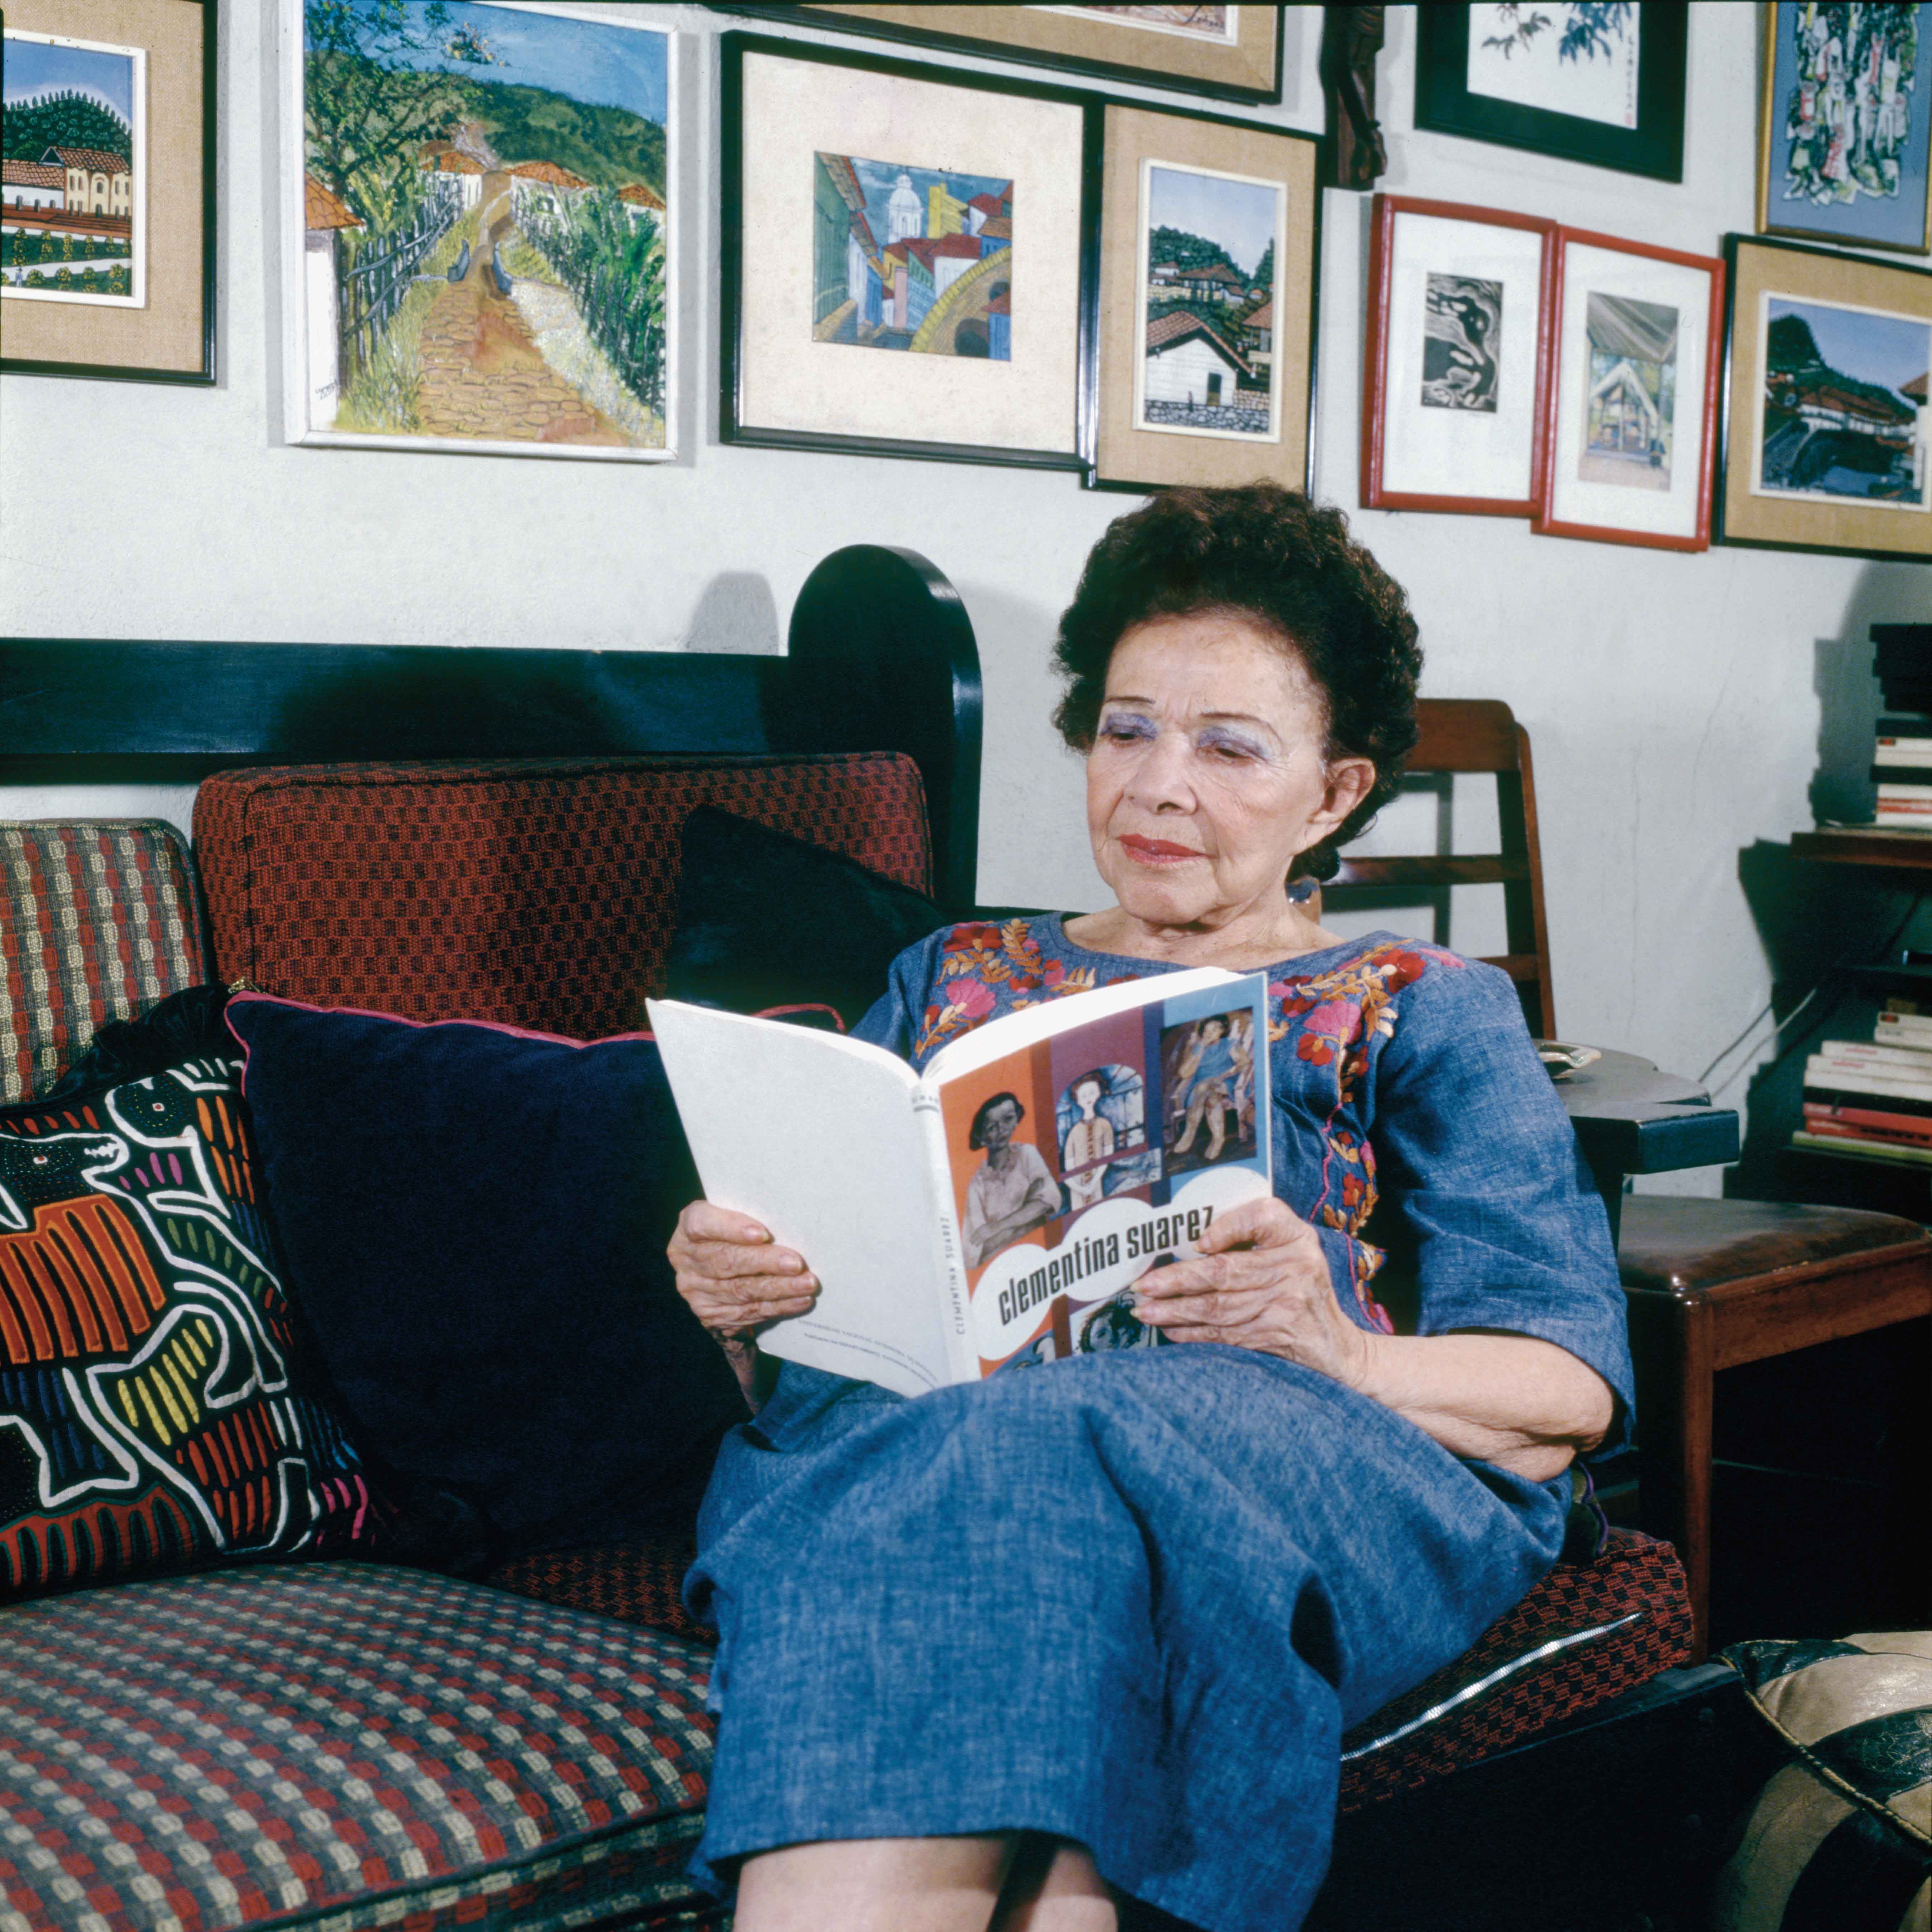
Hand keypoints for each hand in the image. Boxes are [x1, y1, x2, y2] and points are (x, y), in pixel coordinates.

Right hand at [668, 1201, 819, 1341]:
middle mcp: (686, 1260)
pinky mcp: (710, 1314)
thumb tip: (790, 1224)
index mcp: (688, 1228)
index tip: (763, 1234)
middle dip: (765, 1263)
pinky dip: (777, 1306)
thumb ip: (751, 1217)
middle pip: (726, 1261)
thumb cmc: (733, 1235)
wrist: (714, 1271)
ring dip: (778, 1288)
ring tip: (806, 1283)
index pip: (702, 1224)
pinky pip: (748, 1312)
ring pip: (740, 1290)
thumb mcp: (732, 1219)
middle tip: (796, 1263)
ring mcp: (695, 1290)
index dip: (732, 1228)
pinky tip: (799, 1300)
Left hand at [1132, 1196, 1374, 1387]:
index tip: (1199, 1242)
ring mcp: (1285, 1306)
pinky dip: (1192, 1332)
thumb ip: (1253, 1229)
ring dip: (1176, 1310)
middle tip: (1143, 1285)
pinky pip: (1224, 1334)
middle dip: (1178, 1279)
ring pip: (1219, 1308)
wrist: (1334, 1342)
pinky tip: (1168, 1330)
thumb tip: (1199, 1242)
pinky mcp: (1272, 1337)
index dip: (1228, 1228)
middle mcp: (1295, 1267)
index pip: (1262, 1218)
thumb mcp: (1292, 1243)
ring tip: (1144, 1310)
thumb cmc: (1301, 1280)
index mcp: (1296, 1236)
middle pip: (1226, 1271)